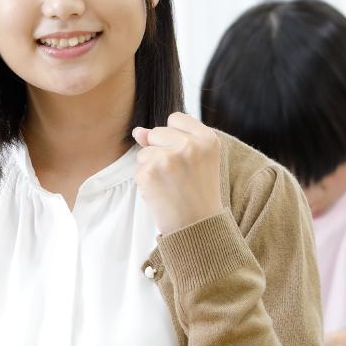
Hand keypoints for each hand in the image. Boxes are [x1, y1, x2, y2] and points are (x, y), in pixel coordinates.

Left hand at [133, 112, 222, 234]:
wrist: (197, 227)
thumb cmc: (198, 193)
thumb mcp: (195, 160)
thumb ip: (169, 139)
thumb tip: (138, 131)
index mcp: (207, 138)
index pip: (175, 118)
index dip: (174, 136)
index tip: (184, 157)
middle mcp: (189, 145)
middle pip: (157, 132)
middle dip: (161, 151)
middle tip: (179, 176)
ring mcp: (168, 158)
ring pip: (144, 152)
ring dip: (152, 168)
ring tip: (171, 186)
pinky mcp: (149, 172)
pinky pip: (138, 169)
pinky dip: (145, 182)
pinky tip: (162, 194)